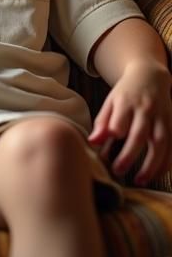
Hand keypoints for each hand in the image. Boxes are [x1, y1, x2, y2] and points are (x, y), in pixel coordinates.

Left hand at [88, 65, 171, 185]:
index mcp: (126, 102)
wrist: (150, 76)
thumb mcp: (111, 102)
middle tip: (118, 171)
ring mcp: (161, 117)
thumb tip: (93, 142)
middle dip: (129, 154)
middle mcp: (145, 109)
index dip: (115, 131)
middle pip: (139, 134)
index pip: (121, 118)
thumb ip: (102, 122)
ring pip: (160, 142)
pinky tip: (157, 175)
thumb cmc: (126, 93)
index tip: (106, 148)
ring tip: (140, 180)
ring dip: (151, 164)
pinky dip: (166, 163)